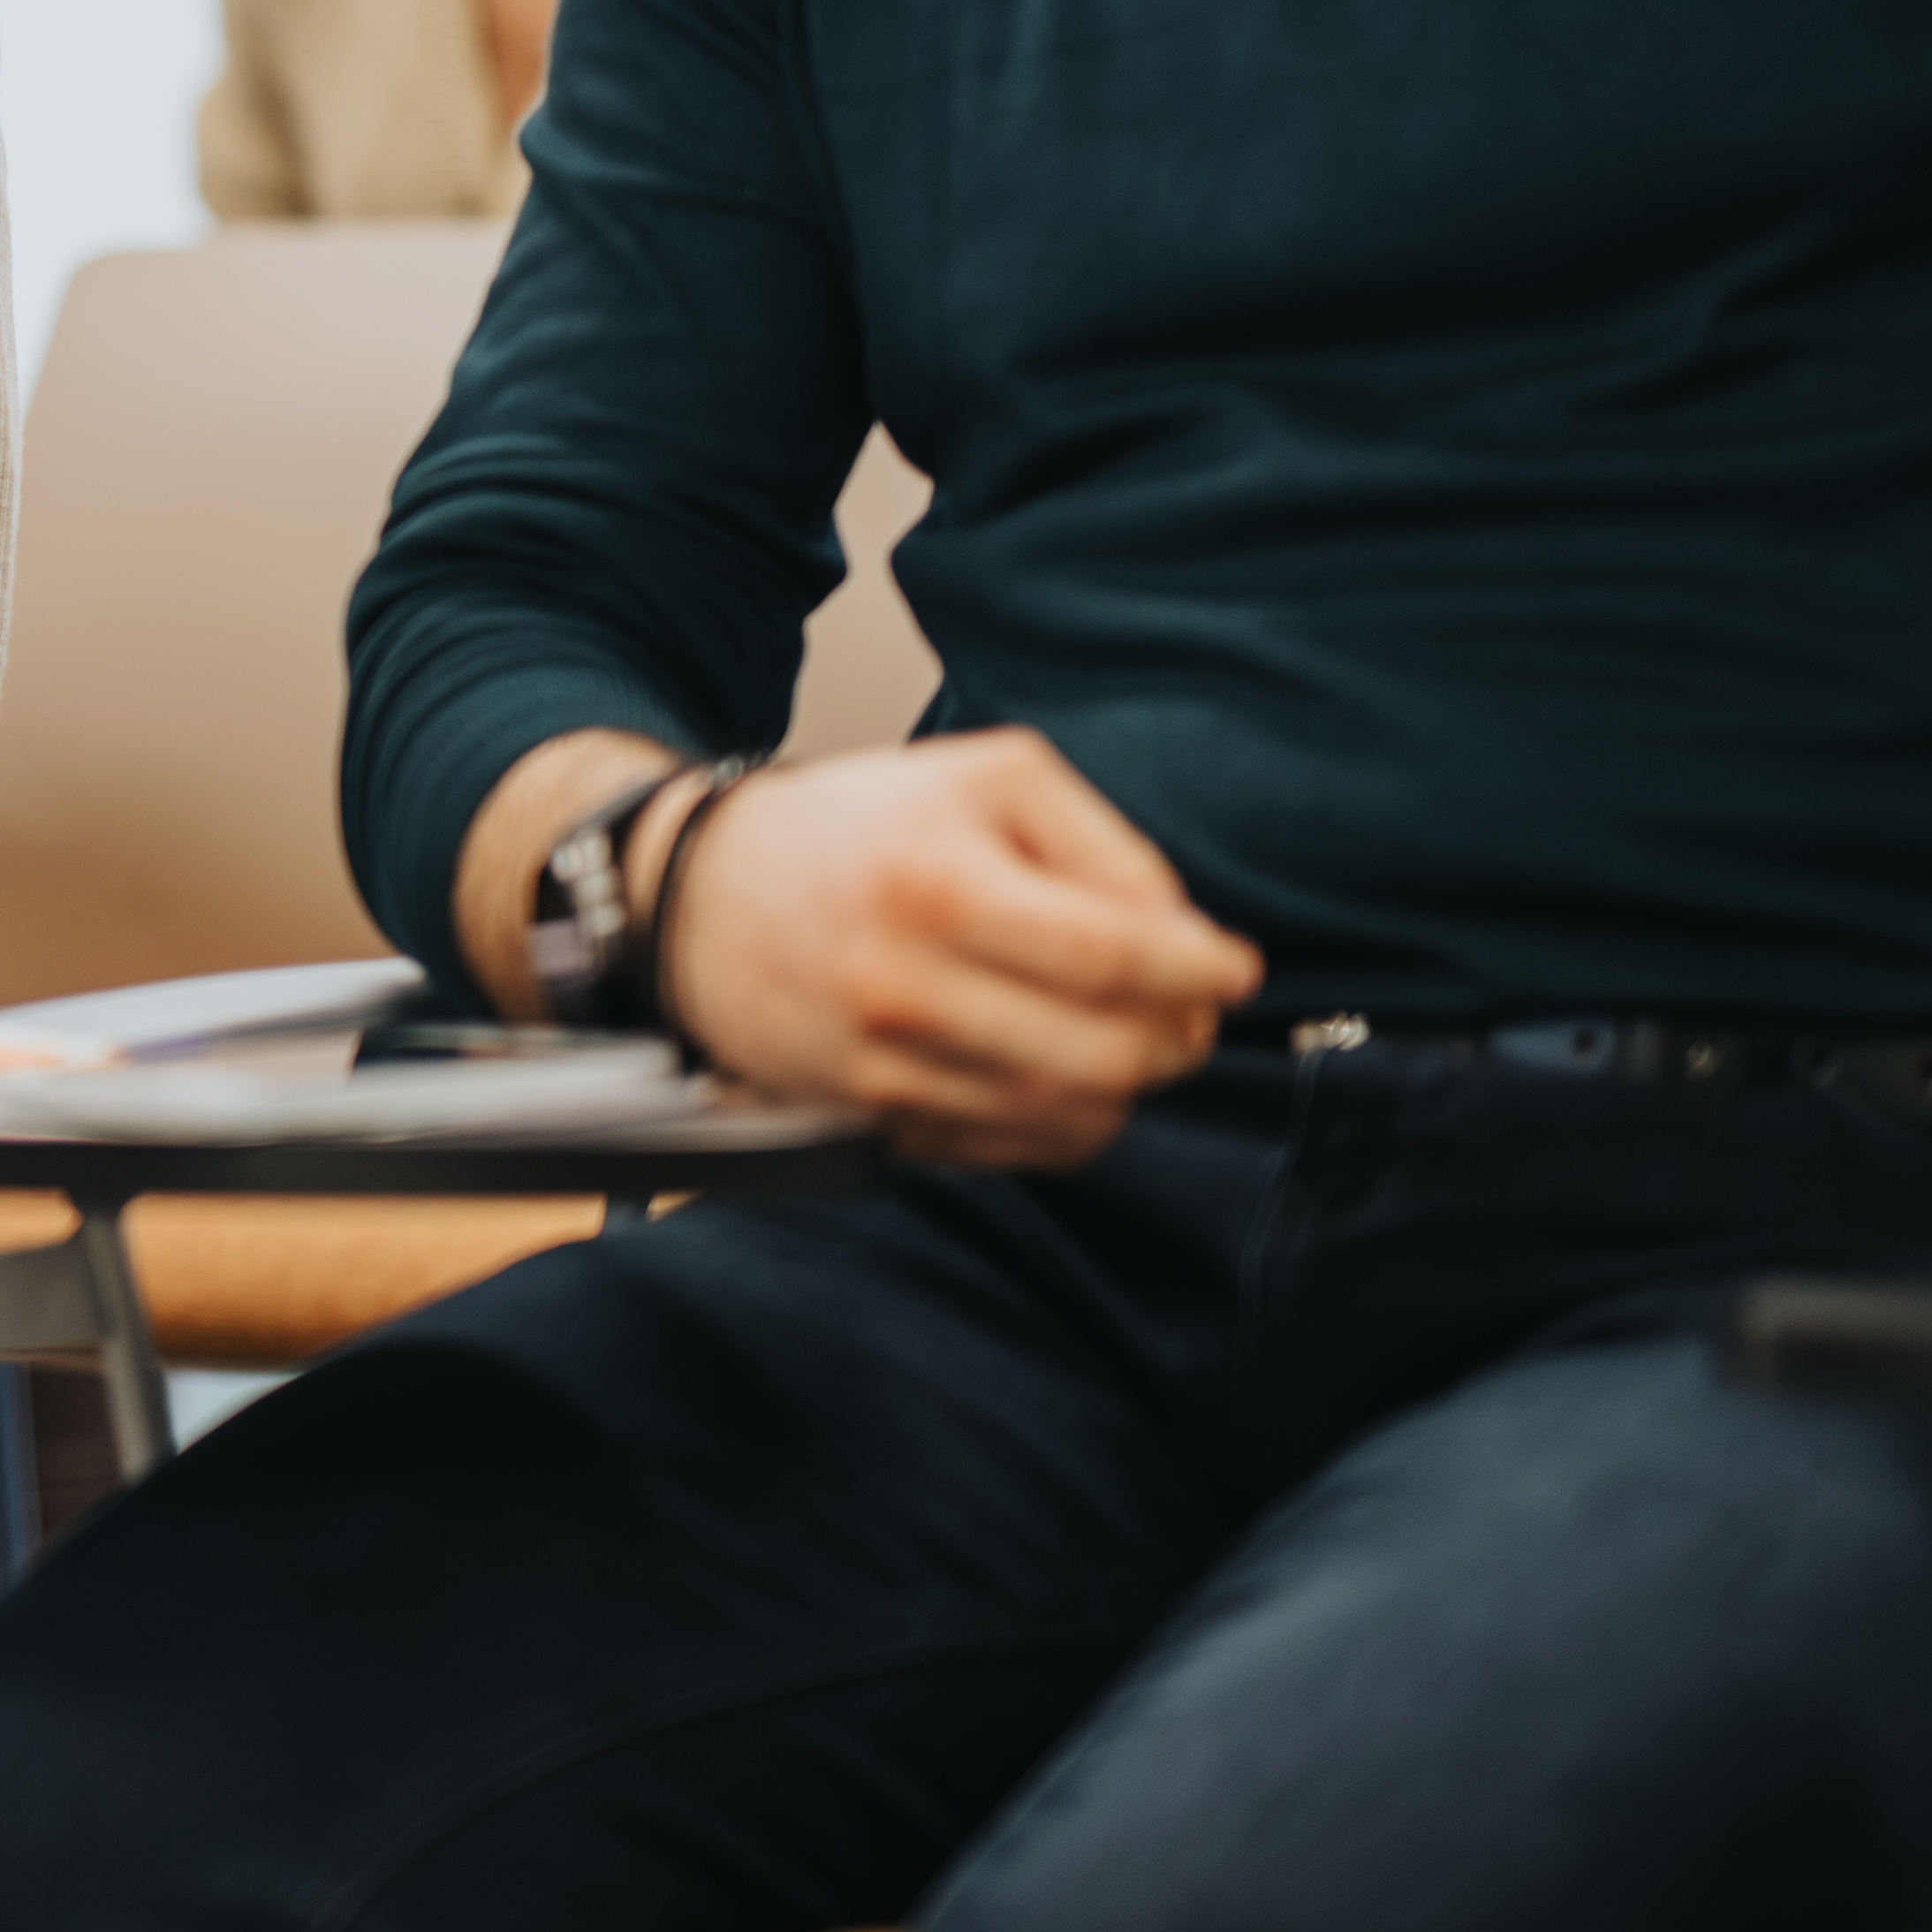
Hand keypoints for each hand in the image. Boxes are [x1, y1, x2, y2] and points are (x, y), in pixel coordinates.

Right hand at [653, 730, 1259, 1169]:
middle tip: (1187, 1013)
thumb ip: (1103, 848)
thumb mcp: (988, 780)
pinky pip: (1008, 1151)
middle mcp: (901, 981)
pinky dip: (1063, 1124)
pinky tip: (1062, 1074)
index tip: (1234, 970)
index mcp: (935, 878)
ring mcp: (879, 1063)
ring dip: (1126, 1085)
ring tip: (1127, 1038)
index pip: (1109, 954)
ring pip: (1064, 1116)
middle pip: (1102, 1054)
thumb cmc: (859, 828)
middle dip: (1175, 1040)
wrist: (697, 895)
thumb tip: (1187, 941)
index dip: (1195, 972)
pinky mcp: (865, 1116)